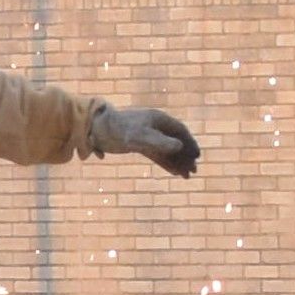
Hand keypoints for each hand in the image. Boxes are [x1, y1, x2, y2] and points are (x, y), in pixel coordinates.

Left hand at [87, 100, 201, 176]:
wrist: (97, 130)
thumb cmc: (120, 130)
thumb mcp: (141, 137)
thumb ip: (160, 141)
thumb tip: (180, 147)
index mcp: (158, 118)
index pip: (180, 131)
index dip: (190, 143)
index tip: (197, 156)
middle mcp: (155, 126)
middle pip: (176, 141)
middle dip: (185, 156)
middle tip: (194, 171)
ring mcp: (147, 135)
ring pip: (167, 150)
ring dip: (177, 162)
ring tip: (186, 176)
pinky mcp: (139, 144)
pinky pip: (157, 154)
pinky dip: (166, 163)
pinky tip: (173, 172)